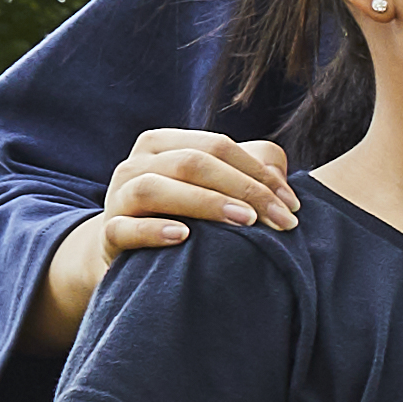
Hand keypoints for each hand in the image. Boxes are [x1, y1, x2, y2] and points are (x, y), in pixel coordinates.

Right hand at [38, 126, 292, 331]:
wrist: (130, 256)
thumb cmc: (186, 217)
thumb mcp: (217, 188)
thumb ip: (251, 170)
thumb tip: (278, 169)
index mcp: (164, 145)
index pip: (217, 146)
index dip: (259, 173)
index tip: (293, 206)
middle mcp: (136, 164)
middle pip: (192, 163)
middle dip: (245, 190)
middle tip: (283, 221)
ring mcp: (118, 197)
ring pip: (155, 188)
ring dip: (205, 202)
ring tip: (245, 222)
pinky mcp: (109, 234)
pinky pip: (125, 228)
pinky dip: (154, 230)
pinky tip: (184, 236)